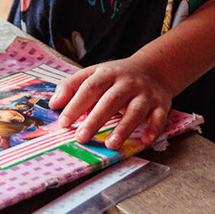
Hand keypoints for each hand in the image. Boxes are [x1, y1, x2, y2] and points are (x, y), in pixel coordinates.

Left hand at [50, 56, 172, 150]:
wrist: (154, 68)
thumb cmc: (117, 76)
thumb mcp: (94, 73)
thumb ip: (72, 86)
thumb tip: (53, 104)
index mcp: (108, 73)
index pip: (90, 87)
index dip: (76, 104)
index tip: (63, 122)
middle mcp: (127, 82)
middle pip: (111, 100)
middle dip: (96, 119)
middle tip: (81, 137)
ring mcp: (145, 93)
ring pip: (136, 110)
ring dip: (124, 127)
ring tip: (110, 144)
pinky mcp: (161, 104)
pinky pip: (159, 117)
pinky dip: (153, 129)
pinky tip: (145, 141)